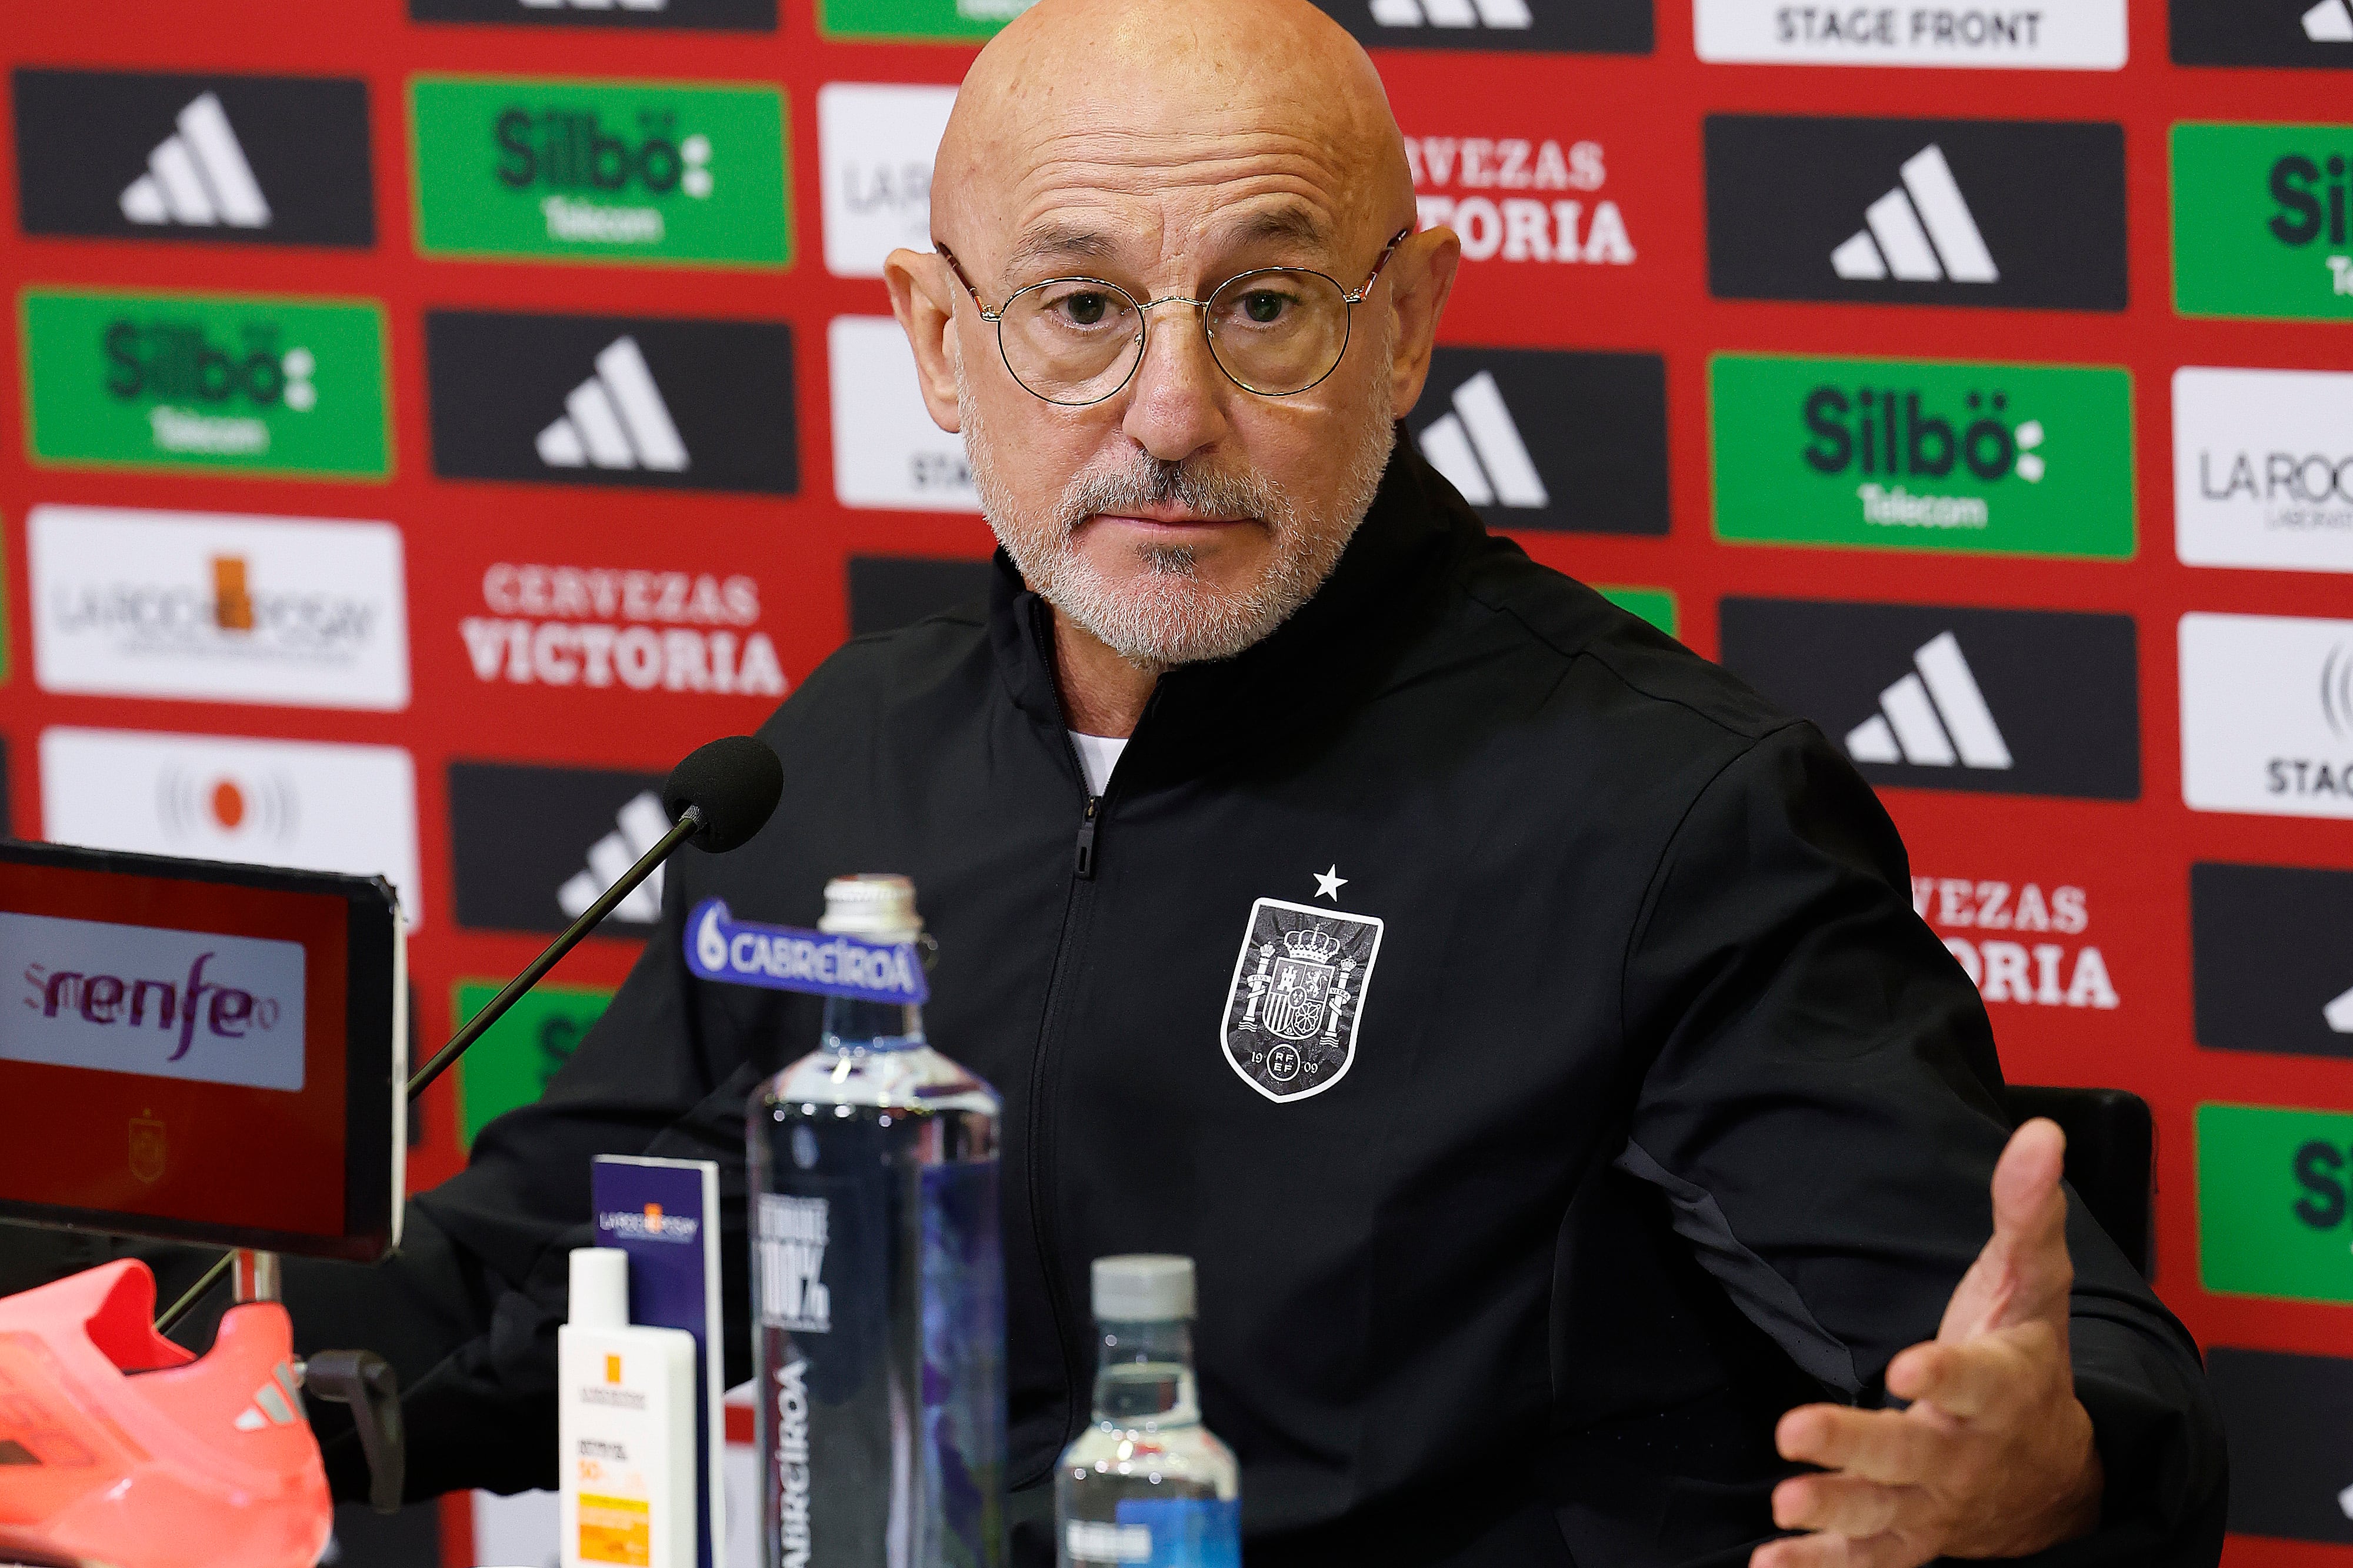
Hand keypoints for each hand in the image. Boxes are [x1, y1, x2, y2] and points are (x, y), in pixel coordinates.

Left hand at [1749, 1118, 2103, 1566]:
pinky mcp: (1911, 1536)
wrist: (2055, 1470)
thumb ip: (2026, 1211)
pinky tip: (1769, 1565)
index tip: (1908, 1364)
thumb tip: (2039, 1133)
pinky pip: (1870, 1560)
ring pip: (1886, 1514)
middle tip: (1795, 1431)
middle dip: (1857, 1445)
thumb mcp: (2034, 1283)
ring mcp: (1938, 1503)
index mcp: (2002, 1388)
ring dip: (1834, 1512)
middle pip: (1915, 1454)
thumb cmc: (2028, 1360)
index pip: (1975, 1380)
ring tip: (1783, 1506)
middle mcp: (1969, 1452)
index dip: (1945, 1374)